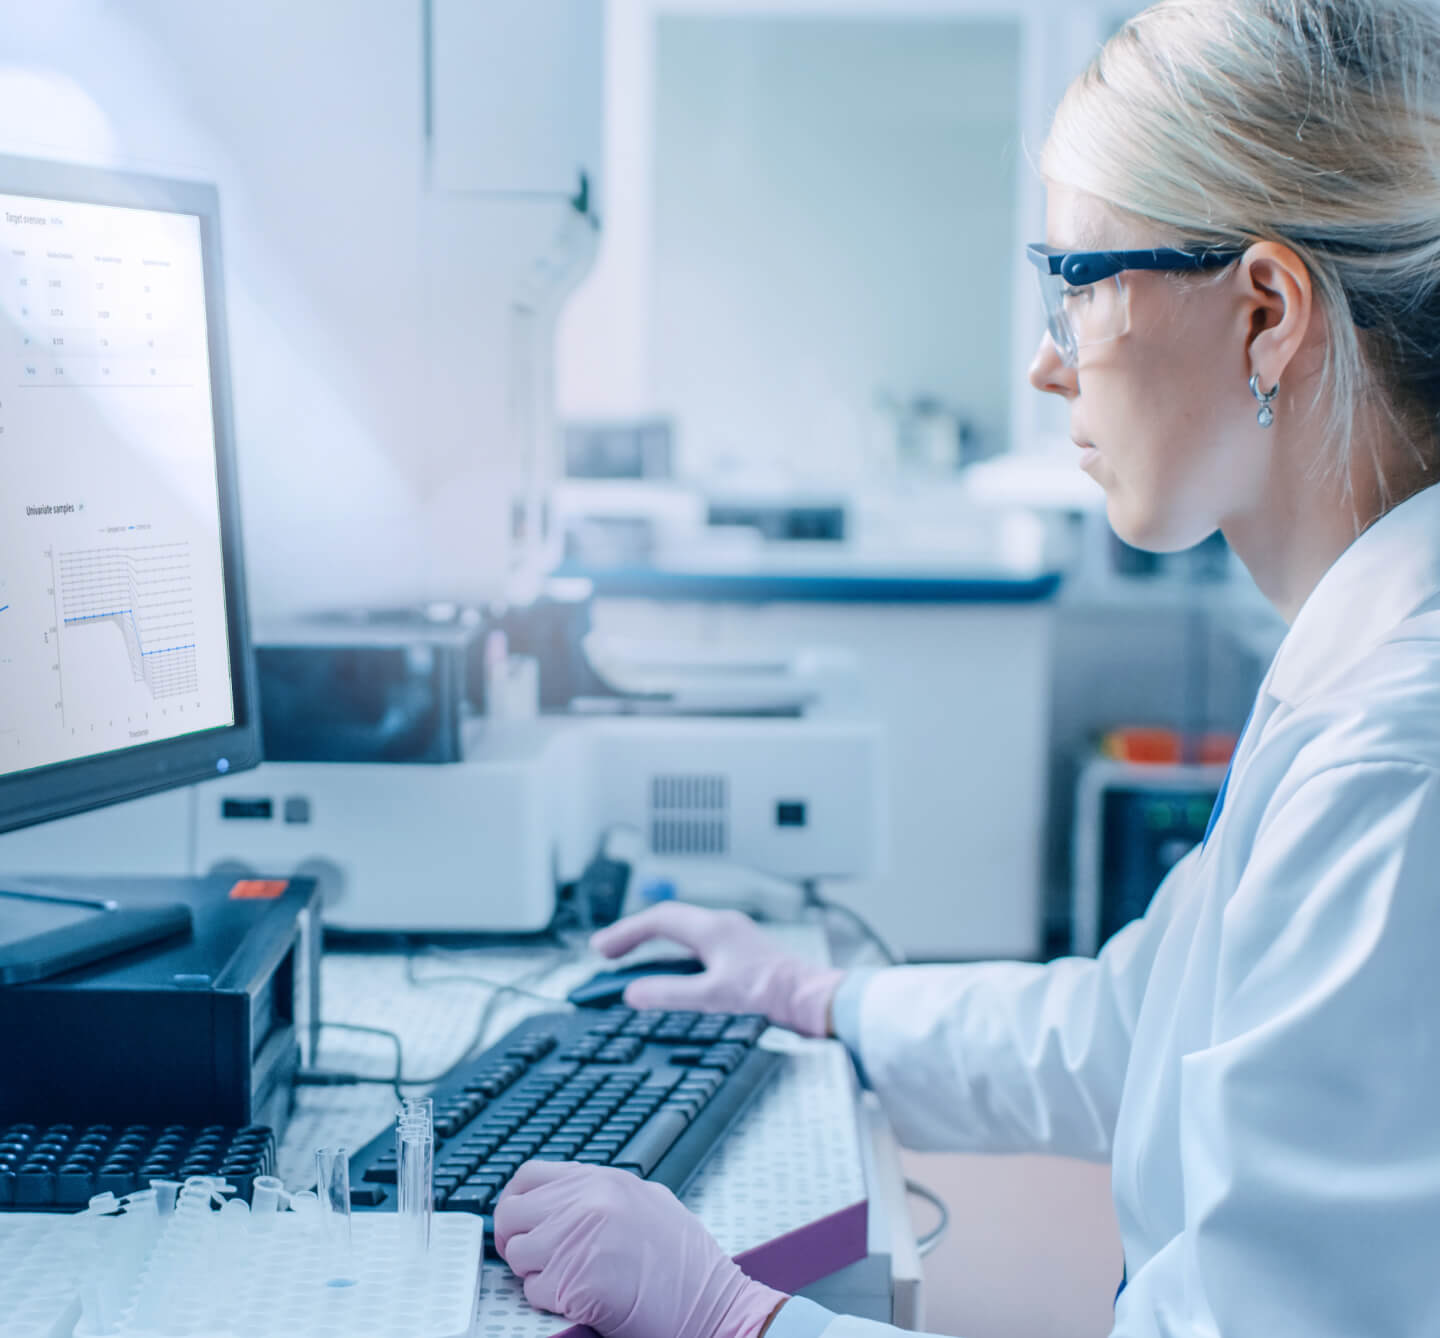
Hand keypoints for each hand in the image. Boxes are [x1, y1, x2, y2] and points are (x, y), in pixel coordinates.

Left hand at [494, 1160, 787, 1337]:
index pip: (528, 1177)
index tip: (521, 1223)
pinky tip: (580, 1299)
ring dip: (534, 1273)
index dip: (516, 1202)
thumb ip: (599, 1193)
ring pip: (517, 1256)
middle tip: (534, 1259)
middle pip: (511, 1214)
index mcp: (602, 1180)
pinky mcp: (574, 1283)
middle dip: (518, 1241)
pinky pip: (534, 1292)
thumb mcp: (646, 1201)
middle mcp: (586, 1202)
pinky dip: (549, 1301)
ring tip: (568, 1279)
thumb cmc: (685, 1263)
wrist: (712, 1305)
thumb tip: (557, 1201)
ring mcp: (577, 1241)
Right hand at [589, 902, 844, 1036]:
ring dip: (656, 947)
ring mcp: (735, 940)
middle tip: (609, 953)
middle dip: (635, 936)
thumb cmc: (772, 996)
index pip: (658, 920)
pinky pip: (698, 948)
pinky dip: (675, 958)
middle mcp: (724, 927)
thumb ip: (669, 995)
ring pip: (684, 935)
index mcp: (713, 928)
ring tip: (632, 966)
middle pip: (668, 922)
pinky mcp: (743, 956)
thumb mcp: (712, 998)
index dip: (625, 933)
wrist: (813, 1001)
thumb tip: (634, 994)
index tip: (601, 949)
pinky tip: (671, 977)